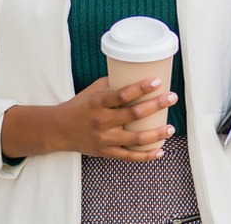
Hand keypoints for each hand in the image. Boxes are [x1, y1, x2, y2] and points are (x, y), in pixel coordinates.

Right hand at [1, 76, 177, 161]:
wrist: (58, 130)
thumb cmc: (79, 106)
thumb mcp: (92, 91)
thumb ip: (112, 84)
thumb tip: (136, 73)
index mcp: (98, 103)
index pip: (122, 95)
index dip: (141, 88)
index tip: (157, 81)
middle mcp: (102, 121)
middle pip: (133, 115)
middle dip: (156, 105)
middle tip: (172, 98)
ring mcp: (104, 139)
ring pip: (135, 139)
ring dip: (157, 134)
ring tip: (171, 128)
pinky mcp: (106, 152)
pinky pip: (129, 157)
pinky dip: (146, 155)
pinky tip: (160, 151)